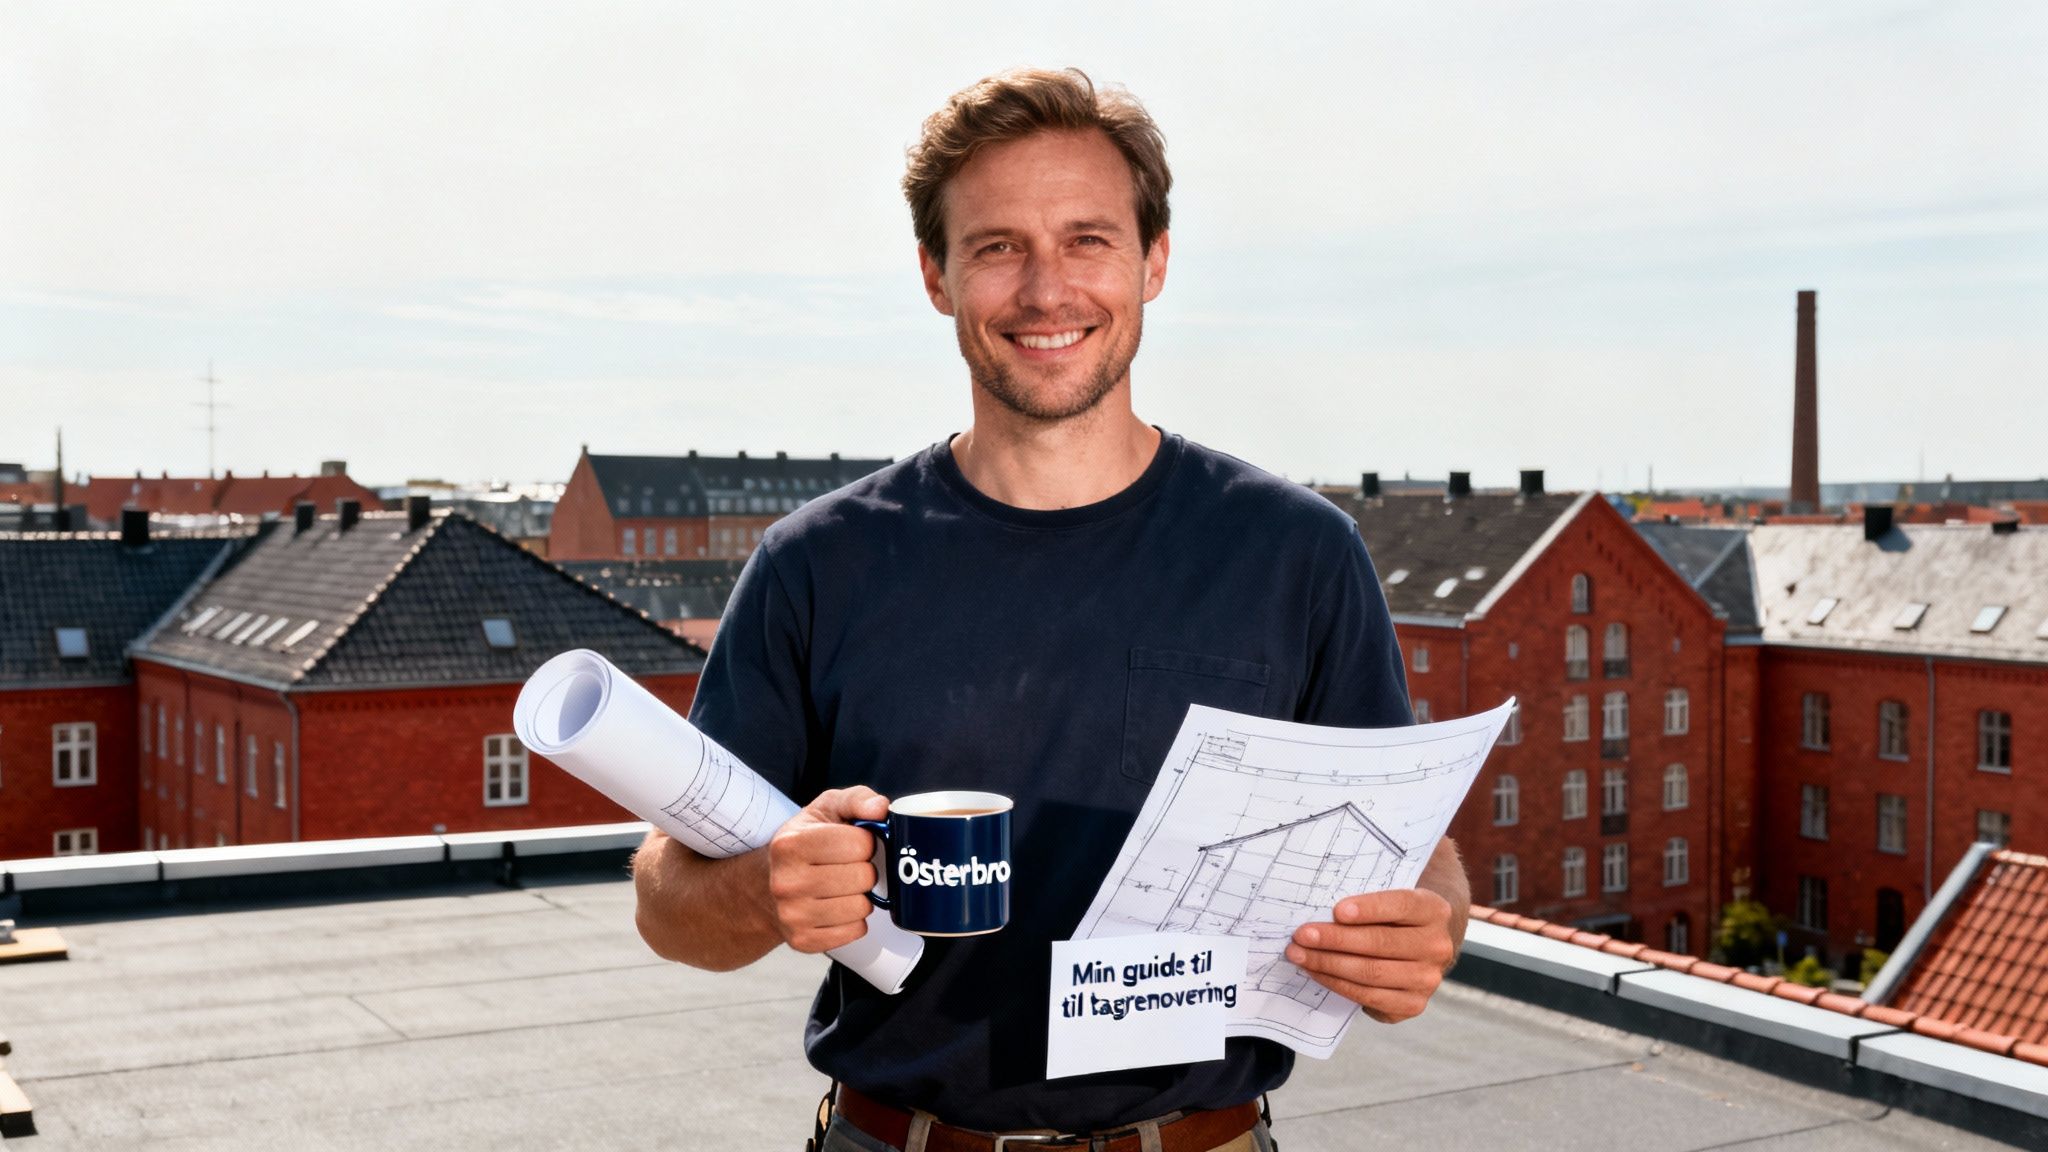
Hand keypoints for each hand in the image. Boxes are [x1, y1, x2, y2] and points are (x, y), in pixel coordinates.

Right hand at [764, 786, 889, 952]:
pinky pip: (854, 932)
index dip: (866, 842)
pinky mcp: (802, 941)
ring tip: (843, 886)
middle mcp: (786, 881)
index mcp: (791, 844)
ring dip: (861, 896)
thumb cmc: (806, 841)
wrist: (768, 884)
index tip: (853, 843)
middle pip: (864, 877)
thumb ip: (857, 799)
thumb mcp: (826, 808)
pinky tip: (838, 906)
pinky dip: (855, 920)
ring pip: (861, 907)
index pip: (860, 844)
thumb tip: (880, 807)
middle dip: (865, 869)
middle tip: (849, 866)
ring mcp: (792, 915)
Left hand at [1285, 888, 1455, 1023]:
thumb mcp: (1392, 898)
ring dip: (1328, 964)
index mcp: (1434, 910)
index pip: (1401, 905)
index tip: (1337, 911)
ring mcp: (1428, 979)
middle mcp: (1437, 946)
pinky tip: (1317, 972)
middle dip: (1335, 939)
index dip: (1369, 908)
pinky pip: (1369, 997)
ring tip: (1300, 955)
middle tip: (1301, 936)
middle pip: (1380, 943)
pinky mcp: (1412, 1004)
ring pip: (1371, 973)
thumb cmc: (1395, 916)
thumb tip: (1319, 909)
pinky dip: (1337, 984)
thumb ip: (1368, 902)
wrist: (1422, 946)